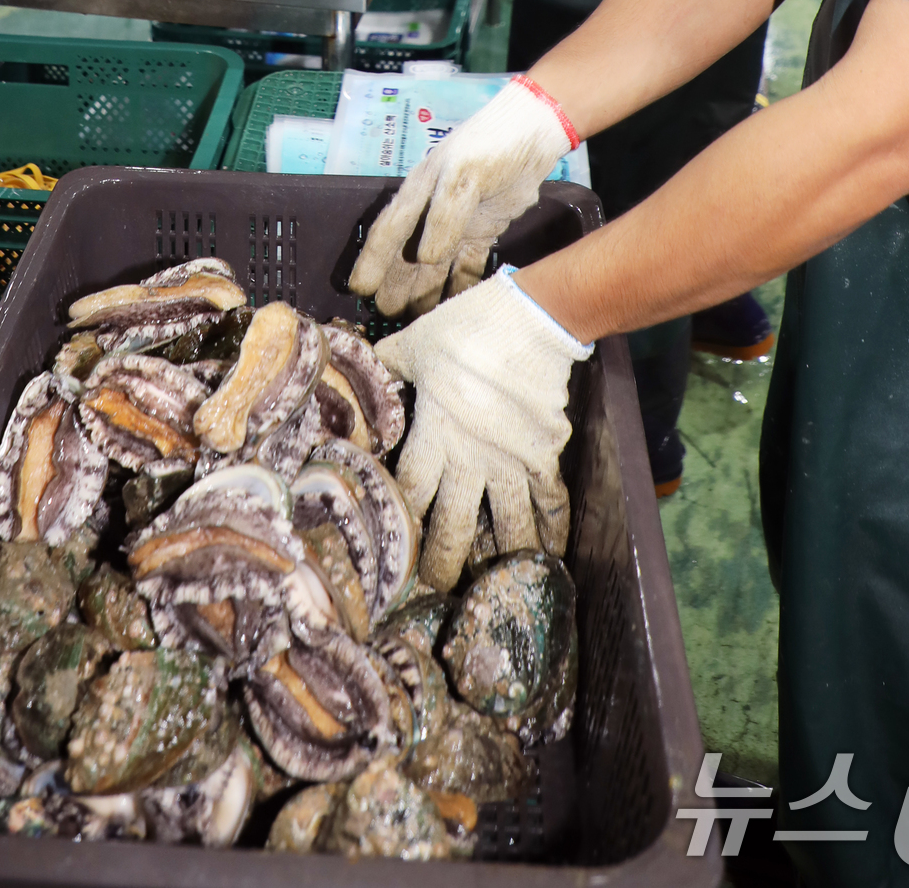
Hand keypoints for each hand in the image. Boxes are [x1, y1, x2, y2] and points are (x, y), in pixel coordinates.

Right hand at [348, 76, 577, 313]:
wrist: (531, 132)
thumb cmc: (490, 146)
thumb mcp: (463, 176)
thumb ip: (445, 216)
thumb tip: (426, 259)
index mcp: (418, 192)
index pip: (388, 233)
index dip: (372, 262)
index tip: (360, 290)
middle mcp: (431, 211)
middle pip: (407, 255)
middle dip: (395, 285)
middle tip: (387, 316)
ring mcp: (457, 223)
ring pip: (435, 265)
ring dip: (426, 291)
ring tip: (418, 320)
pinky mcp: (482, 230)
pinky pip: (466, 264)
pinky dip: (461, 284)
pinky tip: (457, 306)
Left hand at [375, 270, 591, 590]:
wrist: (533, 319)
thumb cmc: (468, 328)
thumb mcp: (414, 343)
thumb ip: (387, 367)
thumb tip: (357, 373)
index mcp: (435, 432)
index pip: (411, 491)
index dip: (399, 520)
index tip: (389, 545)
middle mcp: (472, 458)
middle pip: (454, 525)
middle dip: (443, 562)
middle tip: (434, 589)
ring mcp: (512, 461)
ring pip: (507, 527)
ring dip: (501, 558)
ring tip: (493, 585)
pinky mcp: (544, 454)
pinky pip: (549, 501)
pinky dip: (551, 530)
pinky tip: (550, 555)